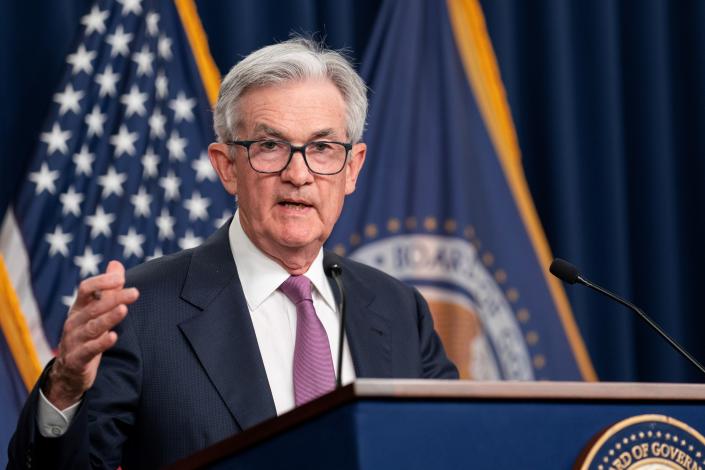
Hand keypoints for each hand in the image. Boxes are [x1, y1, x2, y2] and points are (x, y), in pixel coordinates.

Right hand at [44, 260, 138, 409]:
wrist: (69, 371)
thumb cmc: (85, 335)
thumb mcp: (94, 311)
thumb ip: (107, 289)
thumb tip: (116, 264)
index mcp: (79, 308)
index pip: (86, 288)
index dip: (101, 281)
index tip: (120, 277)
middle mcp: (74, 322)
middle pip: (94, 307)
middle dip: (115, 298)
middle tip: (135, 292)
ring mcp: (73, 340)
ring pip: (92, 327)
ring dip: (108, 318)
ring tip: (123, 309)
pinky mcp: (77, 359)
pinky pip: (89, 350)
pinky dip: (100, 343)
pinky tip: (113, 337)